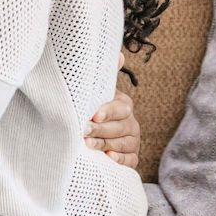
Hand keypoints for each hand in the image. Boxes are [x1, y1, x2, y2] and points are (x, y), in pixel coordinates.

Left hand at [88, 54, 139, 168]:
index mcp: (123, 105)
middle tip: (83, 131)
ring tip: (88, 144)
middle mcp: (130, 122)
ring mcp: (132, 140)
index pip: (121, 107)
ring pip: (123, 143)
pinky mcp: (131, 157)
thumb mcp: (96, 92)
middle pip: (120, 127)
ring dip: (106, 144)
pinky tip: (108, 157)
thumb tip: (119, 55)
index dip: (108, 111)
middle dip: (101, 129)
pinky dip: (120, 159)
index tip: (94, 115)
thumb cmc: (91, 109)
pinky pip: (130, 160)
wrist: (90, 132)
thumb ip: (103, 75)